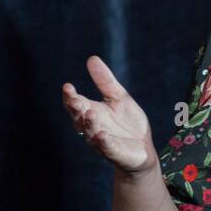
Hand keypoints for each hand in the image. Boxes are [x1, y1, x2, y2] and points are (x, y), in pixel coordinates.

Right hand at [61, 56, 156, 175]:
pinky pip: (107, 147)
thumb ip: (105, 81)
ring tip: (90, 113)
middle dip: (77, 109)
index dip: (70, 96)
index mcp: (91, 112)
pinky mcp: (115, 152)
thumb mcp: (118, 97)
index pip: (75, 103)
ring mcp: (102, 141)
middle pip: (79, 117)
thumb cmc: (127, 123)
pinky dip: (104, 141)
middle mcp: (92, 127)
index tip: (67, 86)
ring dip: (89, 124)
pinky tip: (102, 135)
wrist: (142, 149)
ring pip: (91, 132)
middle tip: (75, 100)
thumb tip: (92, 58)